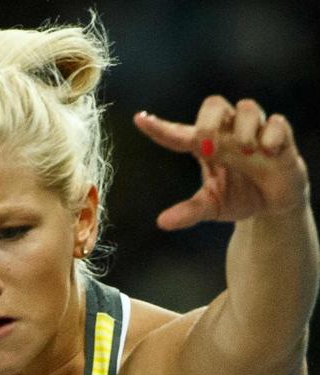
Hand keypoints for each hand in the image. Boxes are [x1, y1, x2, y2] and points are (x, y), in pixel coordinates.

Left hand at [133, 96, 309, 229]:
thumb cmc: (237, 197)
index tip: (139, 119)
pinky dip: (271, 134)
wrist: (272, 206)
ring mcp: (254, 133)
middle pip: (214, 105)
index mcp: (204, 146)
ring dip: (242, 127)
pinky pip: (278, 123)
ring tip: (242, 152)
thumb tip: (162, 223)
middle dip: (207, 121)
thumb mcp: (211, 207)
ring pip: (247, 108)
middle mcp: (227, 133)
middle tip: (205, 146)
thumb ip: (189, 212)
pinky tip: (267, 151)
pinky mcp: (282, 138)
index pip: (178, 132)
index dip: (159, 126)